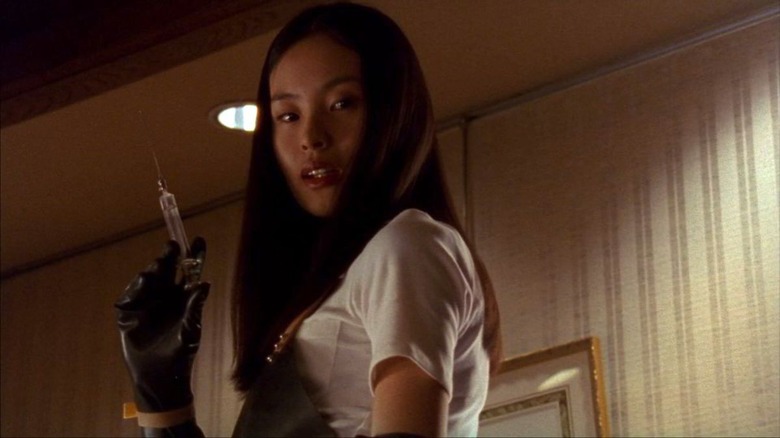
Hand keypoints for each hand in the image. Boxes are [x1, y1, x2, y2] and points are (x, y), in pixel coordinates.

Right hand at [115, 237, 209, 412]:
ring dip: (153, 270)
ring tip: (158, 267)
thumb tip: (205, 283)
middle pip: (167, 269)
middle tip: (173, 246)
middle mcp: (165, 295)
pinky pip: (130, 295)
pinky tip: (141, 284)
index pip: (189, 272)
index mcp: (183, 297)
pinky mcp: (129, 313)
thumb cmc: (180, 353)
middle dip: (169, 256)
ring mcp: (146, 302)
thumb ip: (195, 306)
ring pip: (148, 279)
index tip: (199, 240)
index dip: (193, 256)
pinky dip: (135, 289)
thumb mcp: (191, 329)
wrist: (159, 375)